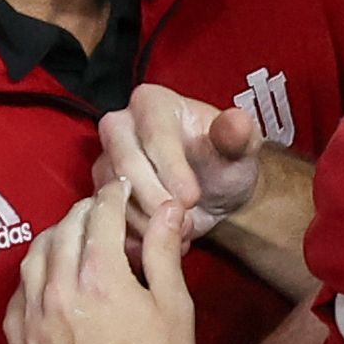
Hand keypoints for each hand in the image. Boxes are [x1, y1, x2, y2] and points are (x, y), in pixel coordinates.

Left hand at [4, 180, 197, 343]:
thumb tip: (168, 207)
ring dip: (53, 240)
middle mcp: (59, 291)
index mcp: (100, 277)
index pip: (99, 216)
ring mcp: (33, 321)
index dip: (112, 196)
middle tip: (100, 213)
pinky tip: (48, 282)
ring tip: (71, 240)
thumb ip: (163, 252)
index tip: (119, 190)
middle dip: (84, 214)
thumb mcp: (174, 307)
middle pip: (63, 231)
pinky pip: (17, 298)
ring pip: (33, 259)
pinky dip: (33, 280)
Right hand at [94, 84, 263, 248]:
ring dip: (150, 223)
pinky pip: (109, 221)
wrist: (214, 191)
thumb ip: (237, 136)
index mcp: (151, 103)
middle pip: (125, 166)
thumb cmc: (225, 161)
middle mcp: (119, 127)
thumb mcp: (241, 148)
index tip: (192, 197)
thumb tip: (236, 123)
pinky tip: (167, 240)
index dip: (172, 169)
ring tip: (185, 229)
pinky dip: (138, 238)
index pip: (154, 135)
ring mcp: (106, 162)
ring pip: (114, 197)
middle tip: (188, 222)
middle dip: (157, 200)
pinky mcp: (101, 194)